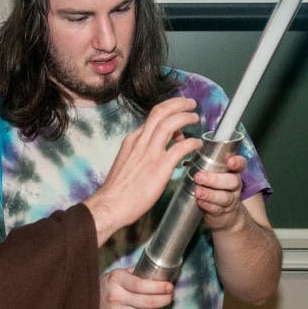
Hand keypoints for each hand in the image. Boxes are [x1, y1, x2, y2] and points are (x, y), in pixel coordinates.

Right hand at [83, 97, 201, 245]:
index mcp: (132, 140)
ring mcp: (149, 154)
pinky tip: (197, 145)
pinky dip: (191, 142)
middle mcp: (140, 142)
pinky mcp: (159, 167)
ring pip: (170, 124)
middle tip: (190, 104)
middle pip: (160, 112)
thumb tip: (156, 150)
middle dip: (178, 104)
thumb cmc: (118, 190)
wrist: (111, 205)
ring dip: (186, 117)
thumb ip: (140, 153)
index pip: (151, 117)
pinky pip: (180, 148)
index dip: (168, 112)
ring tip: (196, 118)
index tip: (178, 114)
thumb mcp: (125, 163)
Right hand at [98, 268, 173, 308]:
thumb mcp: (116, 274)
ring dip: (159, 307)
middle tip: (171, 294)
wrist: (87, 305)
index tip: (169, 286)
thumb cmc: (107, 286)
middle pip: (148, 301)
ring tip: (162, 300)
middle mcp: (117, 297)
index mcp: (116, 281)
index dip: (158, 287)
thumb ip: (135, 272)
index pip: (140, 285)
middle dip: (164, 298)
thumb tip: (157, 272)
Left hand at [193, 154, 246, 231]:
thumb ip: (206, 165)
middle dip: (215, 179)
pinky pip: (217, 209)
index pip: (240, 164)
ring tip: (198, 192)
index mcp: (232, 172)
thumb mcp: (214, 174)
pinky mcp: (222, 212)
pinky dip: (207, 205)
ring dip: (210, 194)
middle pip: (233, 181)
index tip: (230, 161)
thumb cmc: (215, 187)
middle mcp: (234, 185)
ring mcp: (230, 199)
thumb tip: (186, 155)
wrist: (224, 213)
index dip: (237, 162)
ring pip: (225, 197)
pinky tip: (199, 202)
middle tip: (198, 177)